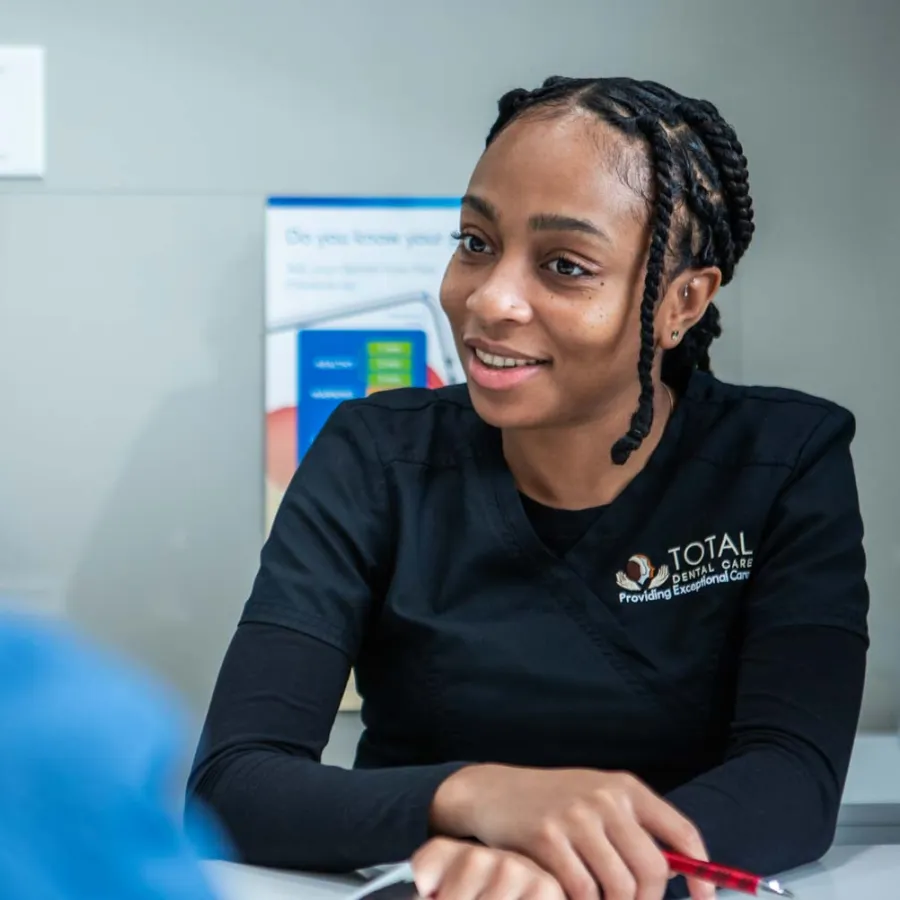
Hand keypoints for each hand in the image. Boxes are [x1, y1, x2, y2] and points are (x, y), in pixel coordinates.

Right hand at [431, 767, 713, 899]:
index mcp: (626, 788)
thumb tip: (680, 874)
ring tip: (596, 898)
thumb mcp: (596, 799)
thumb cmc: (551, 802)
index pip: (682, 834)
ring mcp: (575, 816)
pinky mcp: (547, 837)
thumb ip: (634, 828)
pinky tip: (568, 893)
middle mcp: (605, 798)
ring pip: (619, 887)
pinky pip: (582, 892)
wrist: (492, 791)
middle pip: (652, 871)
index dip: (702, 875)